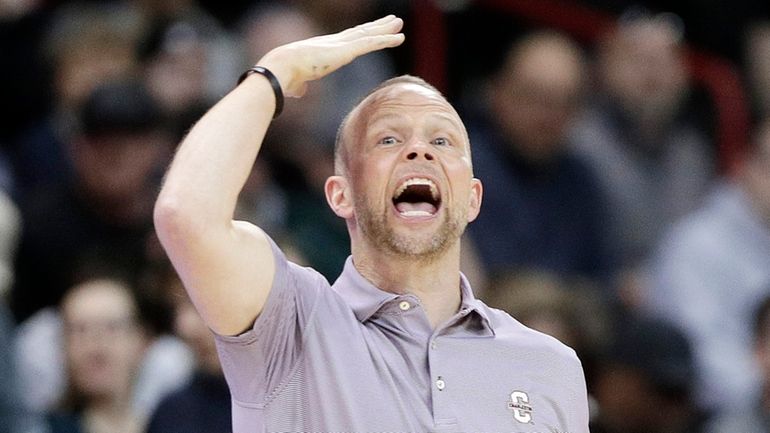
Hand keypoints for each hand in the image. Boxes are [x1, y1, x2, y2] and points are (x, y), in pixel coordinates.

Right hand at [257, 15, 404, 97]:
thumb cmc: (284, 76)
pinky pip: (371, 44)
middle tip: (392, 20)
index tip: (372, 30)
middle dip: (378, 26)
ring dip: (386, 30)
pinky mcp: (346, 51)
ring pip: (369, 35)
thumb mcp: (296, 82)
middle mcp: (335, 43)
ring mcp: (341, 45)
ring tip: (399, 23)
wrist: (281, 67)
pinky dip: (386, 40)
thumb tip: (299, 91)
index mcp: (325, 49)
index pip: (348, 40)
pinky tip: (399, 38)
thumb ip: (301, 85)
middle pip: (361, 32)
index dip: (362, 34)